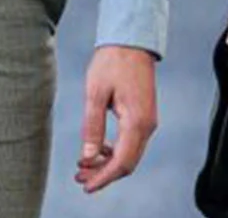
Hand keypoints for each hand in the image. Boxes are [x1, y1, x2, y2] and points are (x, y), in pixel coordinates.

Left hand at [75, 45, 158, 192]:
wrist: (132, 40)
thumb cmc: (113, 62)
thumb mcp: (95, 93)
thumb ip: (92, 126)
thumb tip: (88, 156)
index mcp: (137, 121)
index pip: (122, 162)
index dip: (103, 178)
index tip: (85, 186)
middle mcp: (147, 125)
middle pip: (127, 163)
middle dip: (103, 174)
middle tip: (79, 177)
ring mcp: (147, 121)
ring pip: (129, 154)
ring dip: (107, 164)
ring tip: (83, 166)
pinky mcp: (143, 117)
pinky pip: (130, 143)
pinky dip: (114, 151)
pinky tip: (97, 150)